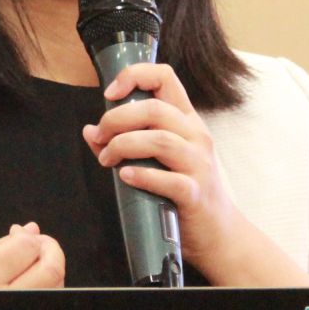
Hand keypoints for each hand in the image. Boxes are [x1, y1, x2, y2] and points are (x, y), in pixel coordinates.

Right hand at [0, 222, 65, 290]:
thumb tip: (29, 231)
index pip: (28, 246)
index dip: (33, 238)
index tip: (26, 237)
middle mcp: (3, 300)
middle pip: (51, 269)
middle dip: (49, 253)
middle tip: (36, 248)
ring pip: (54, 292)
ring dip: (49, 275)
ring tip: (29, 269)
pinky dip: (44, 295)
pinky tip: (28, 291)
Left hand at [82, 63, 252, 274]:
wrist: (218, 233)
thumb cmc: (185, 193)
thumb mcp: (159, 161)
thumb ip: (124, 144)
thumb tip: (89, 131)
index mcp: (186, 121)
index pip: (164, 77)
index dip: (134, 76)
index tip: (110, 94)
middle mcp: (196, 136)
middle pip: (154, 109)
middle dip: (117, 118)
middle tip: (100, 136)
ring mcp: (199, 164)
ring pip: (159, 139)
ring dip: (123, 146)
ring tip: (106, 160)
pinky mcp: (195, 193)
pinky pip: (168, 179)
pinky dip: (142, 175)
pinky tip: (125, 177)